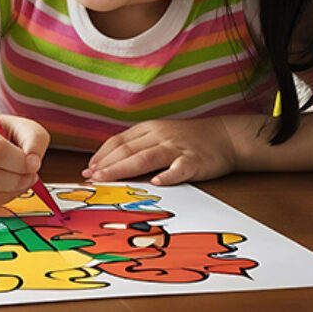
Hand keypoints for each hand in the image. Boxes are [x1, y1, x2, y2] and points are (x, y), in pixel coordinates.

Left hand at [82, 118, 237, 185]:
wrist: (224, 137)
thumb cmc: (187, 140)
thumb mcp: (159, 137)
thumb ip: (137, 148)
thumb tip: (108, 165)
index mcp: (149, 129)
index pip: (119, 142)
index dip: (101, 156)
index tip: (88, 170)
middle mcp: (160, 136)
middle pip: (128, 150)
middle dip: (106, 165)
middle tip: (91, 178)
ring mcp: (177, 148)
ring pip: (145, 158)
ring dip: (123, 169)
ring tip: (106, 179)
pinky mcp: (194, 161)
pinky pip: (179, 168)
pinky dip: (167, 175)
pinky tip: (156, 182)